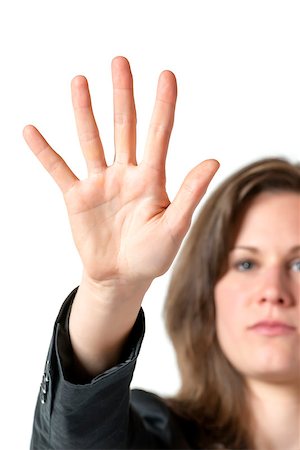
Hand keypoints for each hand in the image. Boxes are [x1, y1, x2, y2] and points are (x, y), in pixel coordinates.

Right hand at [23, 56, 218, 285]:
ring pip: (91, 140)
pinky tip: (31, 131)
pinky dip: (44, 152)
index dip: (164, 105)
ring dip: (84, 111)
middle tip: (120, 62)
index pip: (159, 134)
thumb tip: (213, 160)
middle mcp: (125, 173)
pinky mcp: (76, 197)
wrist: (122, 277)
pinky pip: (58, 169)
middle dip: (122, 95)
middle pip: (124, 127)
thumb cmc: (152, 255)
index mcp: (152, 179)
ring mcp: (100, 183)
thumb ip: (190, 194)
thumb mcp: (174, 227)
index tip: (166, 75)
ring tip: (79, 81)